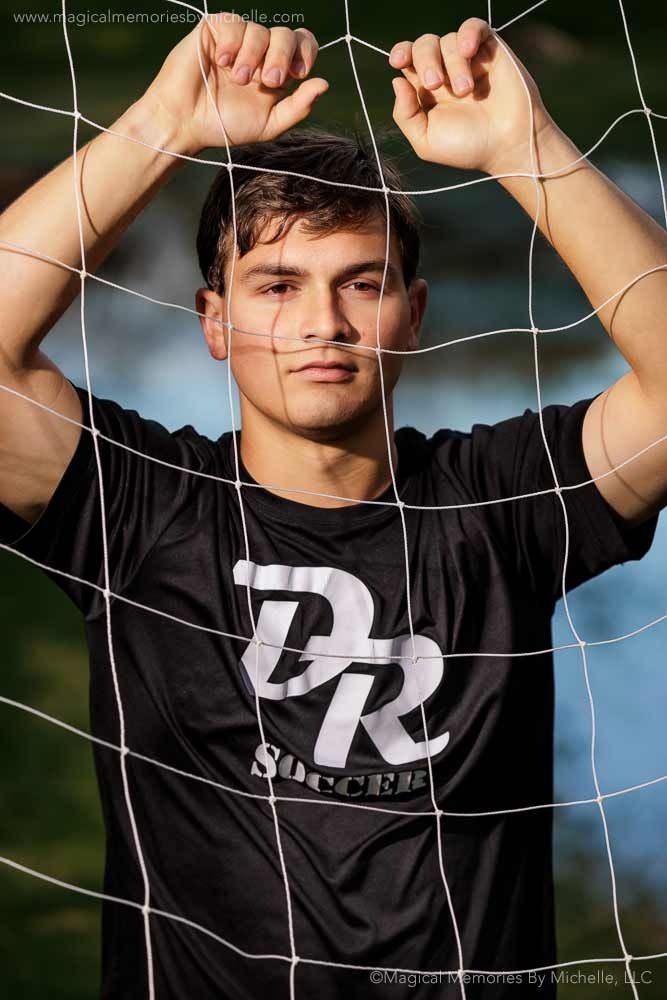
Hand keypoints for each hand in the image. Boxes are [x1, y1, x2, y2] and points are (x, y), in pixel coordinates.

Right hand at [141, 11, 327, 155]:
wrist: (186, 122)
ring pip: (260, 30)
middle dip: (282, 56)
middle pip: (285, 35)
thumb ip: (298, 107)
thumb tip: (324, 84)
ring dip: (252, 57)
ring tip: (236, 79)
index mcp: (276, 71)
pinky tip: (220, 62)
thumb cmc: (225, 126)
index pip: (302, 46)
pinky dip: (232, 43)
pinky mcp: (215, 30)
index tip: (297, 74)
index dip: (305, 52)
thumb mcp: (269, 124)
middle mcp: (260, 53)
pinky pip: (234, 23)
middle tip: (267, 80)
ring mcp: (238, 40)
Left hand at [389, 18, 555, 175]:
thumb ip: (405, 114)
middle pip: (425, 45)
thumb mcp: (426, 141)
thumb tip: (396, 80)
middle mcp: (446, 71)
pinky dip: (468, 34)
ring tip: (466, 91)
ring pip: (449, 40)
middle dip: (425, 61)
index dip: (401, 53)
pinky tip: (468, 51)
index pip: (408, 59)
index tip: (398, 61)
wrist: (507, 145)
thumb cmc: (468, 148)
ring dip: (454, 65)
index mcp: (427, 90)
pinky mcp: (490, 50)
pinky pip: (474, 27)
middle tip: (436, 85)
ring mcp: (468, 60)